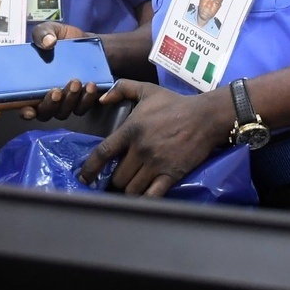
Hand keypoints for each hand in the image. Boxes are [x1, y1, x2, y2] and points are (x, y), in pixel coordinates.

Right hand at [20, 22, 102, 119]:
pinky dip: (86, 99)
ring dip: (69, 101)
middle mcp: (46, 99)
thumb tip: (47, 42)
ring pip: (63, 112)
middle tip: (56, 91)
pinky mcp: (81, 101)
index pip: (24, 106)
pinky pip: (82, 107)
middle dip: (50, 104)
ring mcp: (64, 103)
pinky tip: (90, 85)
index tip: (30, 110)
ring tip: (75, 82)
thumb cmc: (60, 39)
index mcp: (31, 86)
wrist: (85, 42)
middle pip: (45, 113)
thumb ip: (42, 33)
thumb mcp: (48, 30)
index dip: (25, 112)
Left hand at [78, 80, 224, 196]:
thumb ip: (121, 89)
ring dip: (128, 190)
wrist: (205, 117)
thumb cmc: (174, 103)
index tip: (83, 178)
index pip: (103, 153)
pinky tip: (142, 198)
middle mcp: (140, 149)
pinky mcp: (171, 175)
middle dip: (114, 180)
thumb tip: (102, 99)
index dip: (89, 168)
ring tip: (130, 187)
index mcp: (130, 130)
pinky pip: (152, 195)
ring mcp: (156, 164)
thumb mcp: (146, 90)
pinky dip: (144, 199)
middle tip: (117, 179)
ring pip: (132, 188)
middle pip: (117, 177)